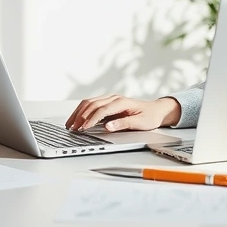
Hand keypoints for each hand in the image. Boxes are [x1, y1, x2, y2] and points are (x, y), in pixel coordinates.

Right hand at [65, 95, 180, 131]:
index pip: (102, 109)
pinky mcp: (108, 102)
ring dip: (78, 112)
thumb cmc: (149, 116)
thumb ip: (124, 124)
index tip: (83, 128)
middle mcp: (114, 98)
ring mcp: (110, 98)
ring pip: (89, 102)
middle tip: (73, 128)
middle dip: (81, 116)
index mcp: (122, 102)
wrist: (156, 110)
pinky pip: (91, 103)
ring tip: (70, 124)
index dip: (91, 119)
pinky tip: (76, 118)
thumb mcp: (140, 123)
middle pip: (92, 104)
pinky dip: (82, 110)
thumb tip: (108, 126)